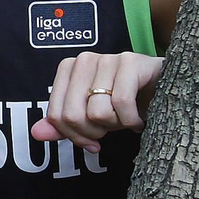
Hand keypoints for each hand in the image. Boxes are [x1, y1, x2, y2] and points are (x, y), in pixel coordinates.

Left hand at [31, 52, 163, 152]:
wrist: (162, 91)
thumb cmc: (123, 103)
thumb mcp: (90, 117)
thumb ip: (62, 125)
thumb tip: (36, 133)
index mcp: (68, 69)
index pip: (56, 115)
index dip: (74, 136)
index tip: (91, 141)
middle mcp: (84, 59)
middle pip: (72, 116)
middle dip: (94, 132)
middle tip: (111, 128)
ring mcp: (108, 58)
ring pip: (97, 112)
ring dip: (116, 126)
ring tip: (126, 118)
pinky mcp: (132, 62)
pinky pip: (122, 104)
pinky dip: (132, 121)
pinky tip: (138, 118)